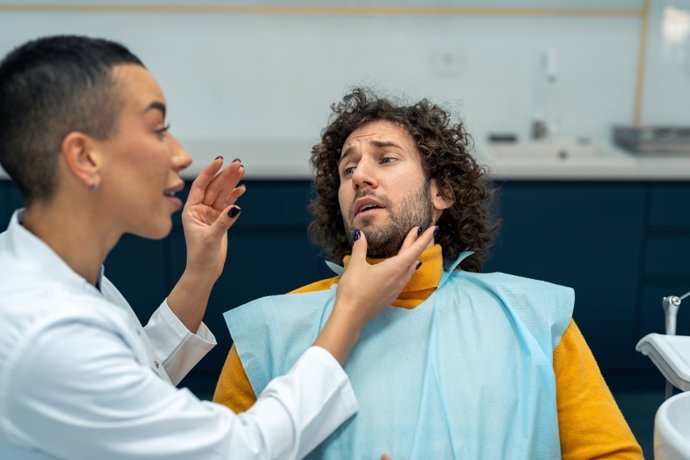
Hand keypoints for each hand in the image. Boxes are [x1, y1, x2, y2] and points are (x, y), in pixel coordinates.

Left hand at [181, 157, 245, 282]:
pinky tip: (242, 188)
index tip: (220, 161)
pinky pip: (228, 204)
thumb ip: (223, 221)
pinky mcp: (220, 220)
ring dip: (232, 182)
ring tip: (242, 170)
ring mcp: (210, 214)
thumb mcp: (211, 238)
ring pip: (222, 194)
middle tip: (238, 164)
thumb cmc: (200, 257)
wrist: (204, 271)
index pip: (201, 185)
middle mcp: (200, 209)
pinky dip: (235, 196)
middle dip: (225, 175)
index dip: (210, 172)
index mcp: (191, 210)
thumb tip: (236, 207)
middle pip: (214, 187)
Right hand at [334, 225, 435, 328]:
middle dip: (416, 243)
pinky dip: (407, 268)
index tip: (434, 229)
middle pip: (413, 258)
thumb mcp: (355, 266)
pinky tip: (402, 269)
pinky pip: (405, 279)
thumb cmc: (354, 290)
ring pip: (410, 269)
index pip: (414, 250)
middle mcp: (400, 278)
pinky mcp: (392, 297)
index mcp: (394, 268)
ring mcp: (397, 289)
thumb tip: (360, 234)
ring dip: (412, 257)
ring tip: (412, 248)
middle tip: (419, 231)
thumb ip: (360, 248)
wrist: (351, 316)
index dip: (424, 239)